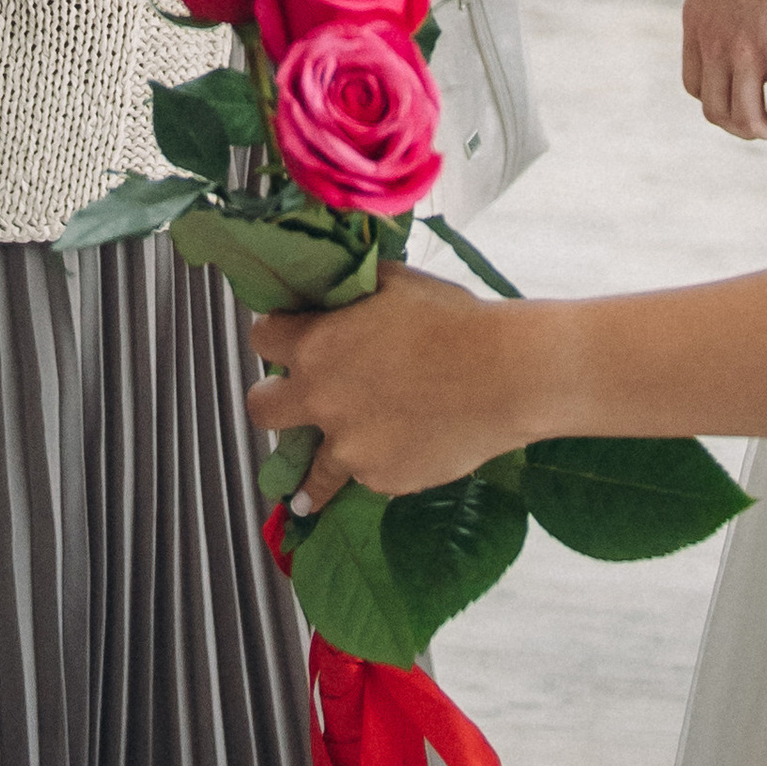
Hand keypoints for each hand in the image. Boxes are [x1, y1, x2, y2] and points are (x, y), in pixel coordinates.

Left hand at [248, 261, 514, 502]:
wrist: (505, 376)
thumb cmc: (455, 321)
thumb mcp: (394, 284)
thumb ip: (352, 291)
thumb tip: (338, 287)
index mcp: (316, 345)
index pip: (262, 339)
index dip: (277, 335)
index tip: (289, 338)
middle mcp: (320, 400)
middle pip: (261, 408)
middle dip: (273, 400)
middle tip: (292, 401)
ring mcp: (348, 448)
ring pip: (308, 468)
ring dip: (312, 463)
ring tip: (313, 480)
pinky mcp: (380, 480)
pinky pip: (364, 477)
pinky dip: (375, 466)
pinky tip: (399, 452)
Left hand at [682, 0, 766, 142]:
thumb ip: (721, 6)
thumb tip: (739, 21)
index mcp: (696, 22)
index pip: (695, 85)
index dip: (721, 100)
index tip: (746, 96)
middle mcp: (715, 43)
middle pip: (717, 111)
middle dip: (743, 126)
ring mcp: (746, 52)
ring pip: (748, 119)